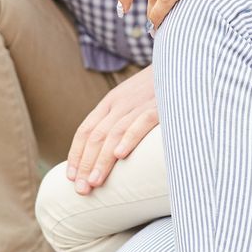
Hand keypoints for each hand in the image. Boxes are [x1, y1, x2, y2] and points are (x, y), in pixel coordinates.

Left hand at [66, 66, 157, 193]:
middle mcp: (120, 103)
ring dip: (102, 159)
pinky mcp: (160, 105)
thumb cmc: (159, 88)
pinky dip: (129, 138)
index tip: (70, 177)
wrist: (181, 62)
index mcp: (111, 102)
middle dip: (85, 164)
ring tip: (94, 182)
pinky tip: (120, 155)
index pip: (85, 130)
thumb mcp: (134, 100)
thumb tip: (111, 155)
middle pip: (96, 135)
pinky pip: (141, 122)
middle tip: (81, 189)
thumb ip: (120, 121)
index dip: (76, 154)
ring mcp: (139, 103)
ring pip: (114, 133)